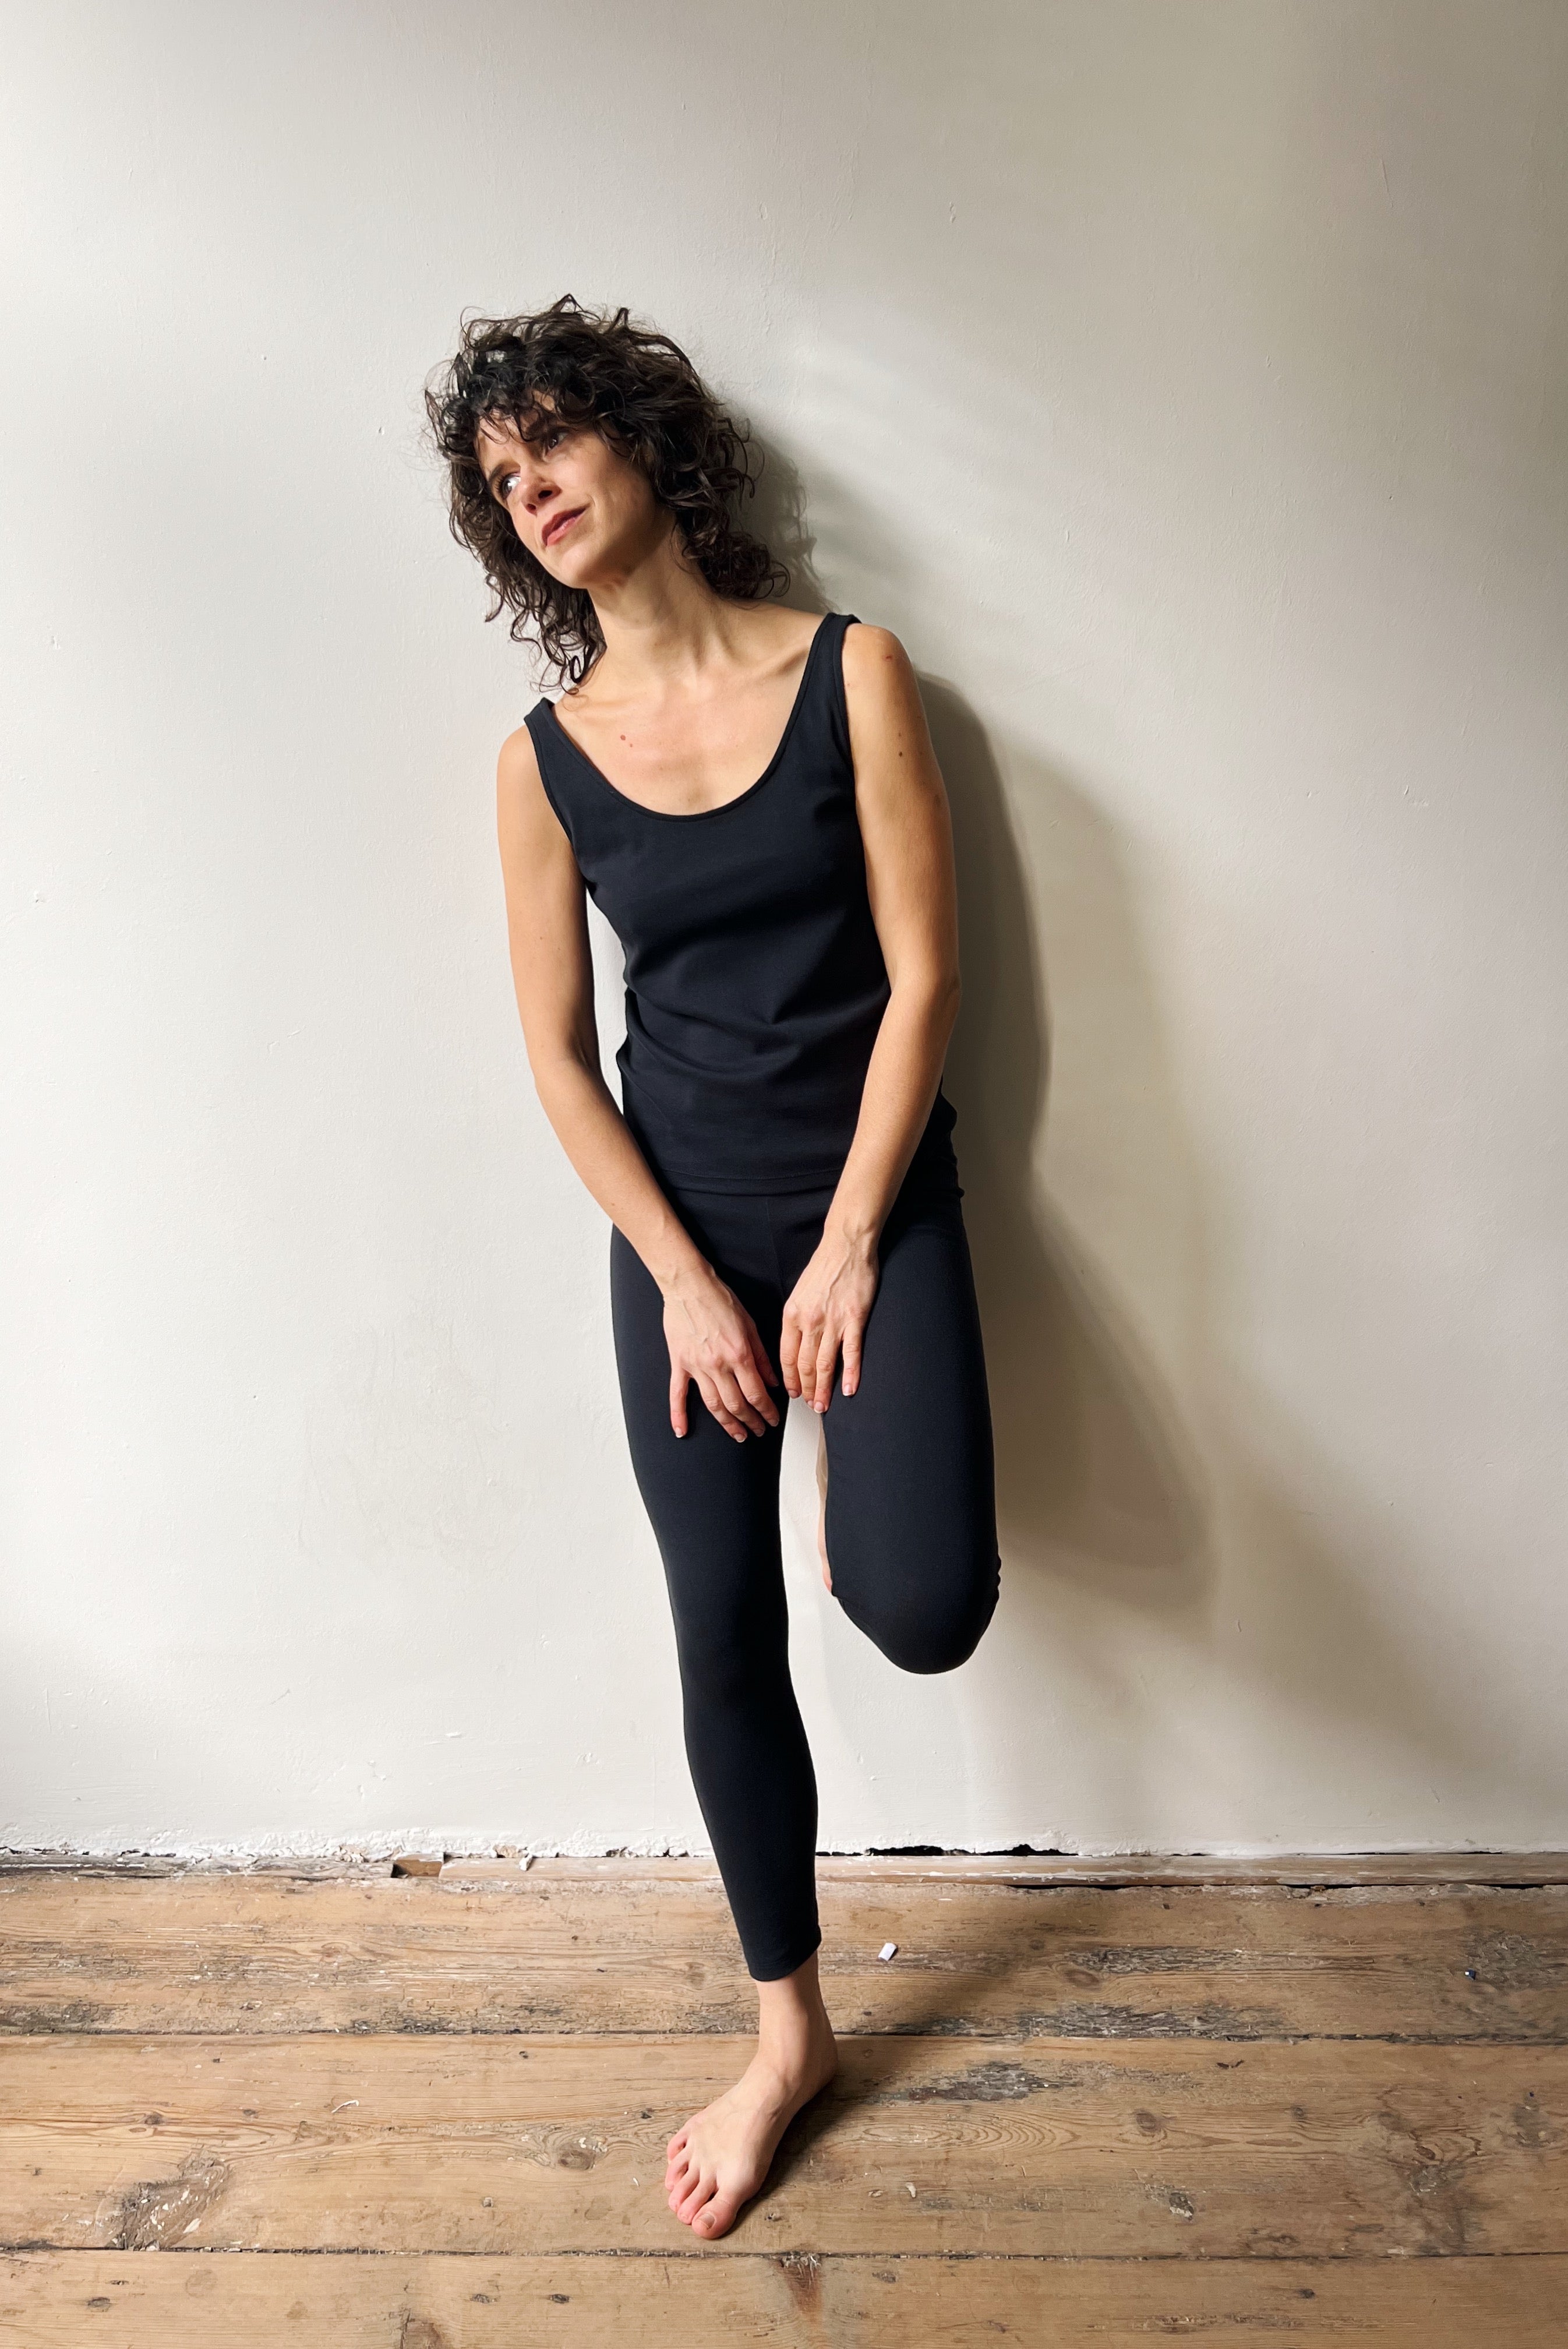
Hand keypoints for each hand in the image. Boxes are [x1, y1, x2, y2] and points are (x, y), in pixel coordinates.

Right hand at [663, 1266, 781, 1441]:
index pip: (757, 1393)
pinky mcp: (679, 1363)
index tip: (773, 1419)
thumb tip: (773, 1381)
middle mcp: (718, 1364)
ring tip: (738, 1434)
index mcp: (739, 1354)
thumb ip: (763, 1356)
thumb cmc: (720, 1300)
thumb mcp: (750, 1325)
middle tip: (759, 1431)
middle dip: (751, 1422)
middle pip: (737, 1404)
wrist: (689, 1285)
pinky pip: (677, 1394)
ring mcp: (696, 1366)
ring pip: (713, 1405)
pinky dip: (678, 1415)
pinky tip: (682, 1431)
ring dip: (728, 1424)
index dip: (767, 1411)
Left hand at [780, 1225, 879, 1412]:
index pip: (786, 1356)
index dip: (790, 1379)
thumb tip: (795, 1344)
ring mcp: (833, 1321)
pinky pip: (851, 1352)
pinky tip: (848, 1389)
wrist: (846, 1245)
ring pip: (825, 1364)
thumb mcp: (798, 1293)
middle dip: (807, 1390)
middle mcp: (809, 1321)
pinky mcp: (855, 1318)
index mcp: (792, 1315)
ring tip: (823, 1406)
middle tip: (810, 1406)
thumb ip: (796, 1319)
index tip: (793, 1393)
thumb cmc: (824, 1267)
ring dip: (824, 1389)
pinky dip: (850, 1373)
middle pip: (804, 1365)